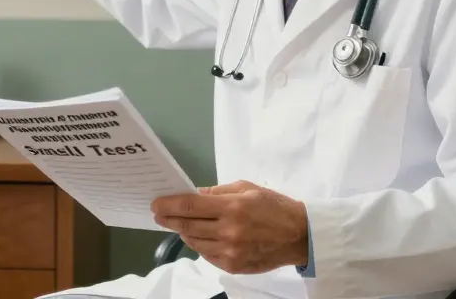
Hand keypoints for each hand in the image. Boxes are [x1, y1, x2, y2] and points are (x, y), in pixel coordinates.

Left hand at [151, 180, 308, 274]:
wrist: (300, 235)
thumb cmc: (274, 206)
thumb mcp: (247, 188)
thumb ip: (218, 192)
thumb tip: (194, 194)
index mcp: (232, 208)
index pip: (190, 206)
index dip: (169, 205)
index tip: (156, 204)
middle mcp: (229, 232)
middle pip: (187, 225)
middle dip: (169, 219)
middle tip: (158, 214)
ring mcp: (231, 252)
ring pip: (194, 242)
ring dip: (183, 232)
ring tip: (178, 224)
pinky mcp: (234, 266)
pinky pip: (207, 255)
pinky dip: (199, 245)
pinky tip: (198, 236)